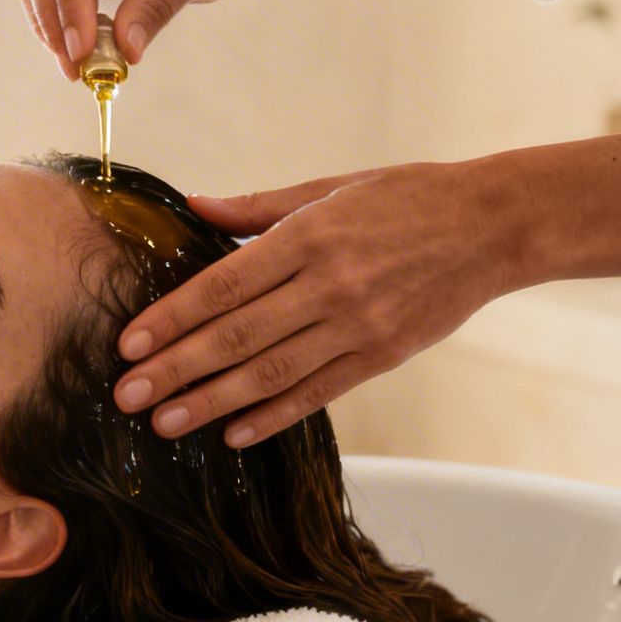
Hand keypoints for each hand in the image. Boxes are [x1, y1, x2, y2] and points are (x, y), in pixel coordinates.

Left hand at [112, 163, 527, 445]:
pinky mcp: (382, 356)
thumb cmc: (408, 197)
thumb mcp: (330, 187)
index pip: (223, 285)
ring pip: (271, 373)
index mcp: (308, 237)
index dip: (171, 317)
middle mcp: (329, 284)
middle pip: (236, 336)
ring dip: (211, 402)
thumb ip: (257, 207)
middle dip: (175, 369)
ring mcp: (357, 326)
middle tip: (127, 396)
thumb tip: (193, 206)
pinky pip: (318, 393)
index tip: (128, 344)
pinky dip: (274, 416)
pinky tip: (234, 434)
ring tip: (164, 424)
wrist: (493, 225)